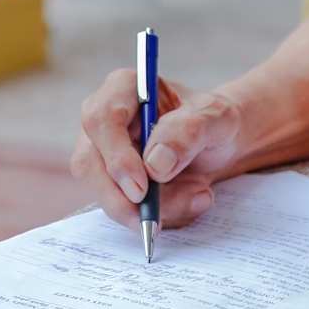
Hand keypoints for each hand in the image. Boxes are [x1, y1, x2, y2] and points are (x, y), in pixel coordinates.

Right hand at [70, 69, 242, 231]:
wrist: (219, 141)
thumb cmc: (213, 121)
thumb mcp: (216, 118)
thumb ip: (189, 132)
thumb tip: (154, 163)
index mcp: (125, 87)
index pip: (102, 119)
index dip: (116, 157)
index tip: (141, 188)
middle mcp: (104, 118)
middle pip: (90, 163)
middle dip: (122, 199)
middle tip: (155, 221)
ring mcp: (101, 151)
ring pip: (103, 191)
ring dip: (147, 208)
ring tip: (198, 195)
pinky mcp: (109, 180)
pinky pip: (119, 206)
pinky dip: (153, 213)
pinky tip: (188, 199)